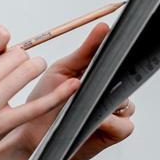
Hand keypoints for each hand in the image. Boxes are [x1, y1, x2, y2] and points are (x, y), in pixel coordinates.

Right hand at [0, 24, 81, 159]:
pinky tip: (73, 85)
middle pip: (17, 52)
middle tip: (11, 72)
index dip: (1, 42)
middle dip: (18, 59)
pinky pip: (38, 104)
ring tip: (25, 78)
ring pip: (30, 69)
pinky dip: (59, 93)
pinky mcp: (1, 124)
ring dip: (33, 70)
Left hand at [1, 21, 135, 159]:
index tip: (124, 41)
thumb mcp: (63, 69)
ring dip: (109, 101)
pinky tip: (95, 118)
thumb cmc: (46, 98)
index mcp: (102, 74)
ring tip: (90, 99)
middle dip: (119, 76)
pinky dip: (111, 121)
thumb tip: (104, 26)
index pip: (122, 61)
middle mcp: (112, 92)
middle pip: (129, 81)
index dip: (126, 52)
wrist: (31, 130)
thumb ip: (85, 51)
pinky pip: (124, 125)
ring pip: (126, 103)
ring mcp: (114, 112)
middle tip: (105, 73)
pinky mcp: (113, 132)